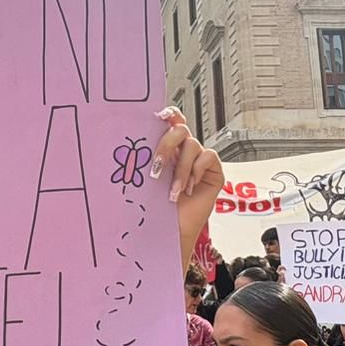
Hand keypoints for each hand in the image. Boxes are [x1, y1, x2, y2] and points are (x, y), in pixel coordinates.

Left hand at [150, 109, 223, 267]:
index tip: (159, 115)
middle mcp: (184, 151)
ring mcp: (199, 161)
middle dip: (167, 145)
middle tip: (156, 166)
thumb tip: (130, 142)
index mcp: (167, 148)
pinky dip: (197, 171)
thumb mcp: (146, 178)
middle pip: (180, 130)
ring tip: (173, 190)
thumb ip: (146, 158)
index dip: (169, 113)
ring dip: (180, 169)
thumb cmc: (156, 207)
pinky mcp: (214, 172)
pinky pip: (208, 156)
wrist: (171, 231)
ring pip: (193, 145)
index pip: (171, 122)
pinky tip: (189, 188)